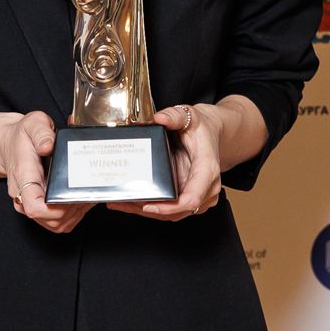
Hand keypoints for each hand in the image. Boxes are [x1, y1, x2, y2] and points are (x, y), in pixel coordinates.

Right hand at [0, 110, 93, 233]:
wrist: (10, 145)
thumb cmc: (22, 137)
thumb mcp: (32, 124)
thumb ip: (41, 133)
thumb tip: (49, 146)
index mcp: (23, 178)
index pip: (35, 207)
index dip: (55, 208)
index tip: (70, 195)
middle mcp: (24, 197)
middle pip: (51, 220)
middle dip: (74, 209)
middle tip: (87, 190)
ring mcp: (30, 206)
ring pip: (57, 224)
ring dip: (76, 213)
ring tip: (87, 195)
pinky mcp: (39, 211)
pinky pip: (59, 223)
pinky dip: (74, 215)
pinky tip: (81, 200)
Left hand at [117, 101, 224, 221]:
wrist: (210, 133)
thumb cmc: (201, 127)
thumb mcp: (190, 116)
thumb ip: (175, 116)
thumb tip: (160, 118)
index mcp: (207, 169)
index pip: (192, 197)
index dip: (170, 207)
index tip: (148, 205)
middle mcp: (207, 187)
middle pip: (178, 211)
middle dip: (149, 210)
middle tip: (122, 202)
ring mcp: (199, 196)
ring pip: (172, 214)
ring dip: (145, 211)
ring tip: (119, 203)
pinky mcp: (189, 197)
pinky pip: (170, 210)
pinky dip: (150, 208)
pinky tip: (129, 203)